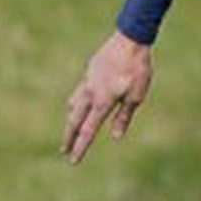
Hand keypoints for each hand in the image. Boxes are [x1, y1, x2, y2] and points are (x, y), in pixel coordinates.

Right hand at [62, 31, 154, 163]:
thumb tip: (116, 136)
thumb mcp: (136, 96)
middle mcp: (90, 93)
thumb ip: (124, 117)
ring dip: (72, 117)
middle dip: (69, 136)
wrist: (130, 40)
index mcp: (102, 101)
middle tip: (63, 151)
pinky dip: (79, 100)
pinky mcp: (90, 70)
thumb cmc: (137, 69)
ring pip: (75, 103)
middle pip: (74, 120)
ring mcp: (87, 80)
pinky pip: (81, 90)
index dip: (81, 147)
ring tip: (71, 127)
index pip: (88, 130)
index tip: (72, 161)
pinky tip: (82, 101)